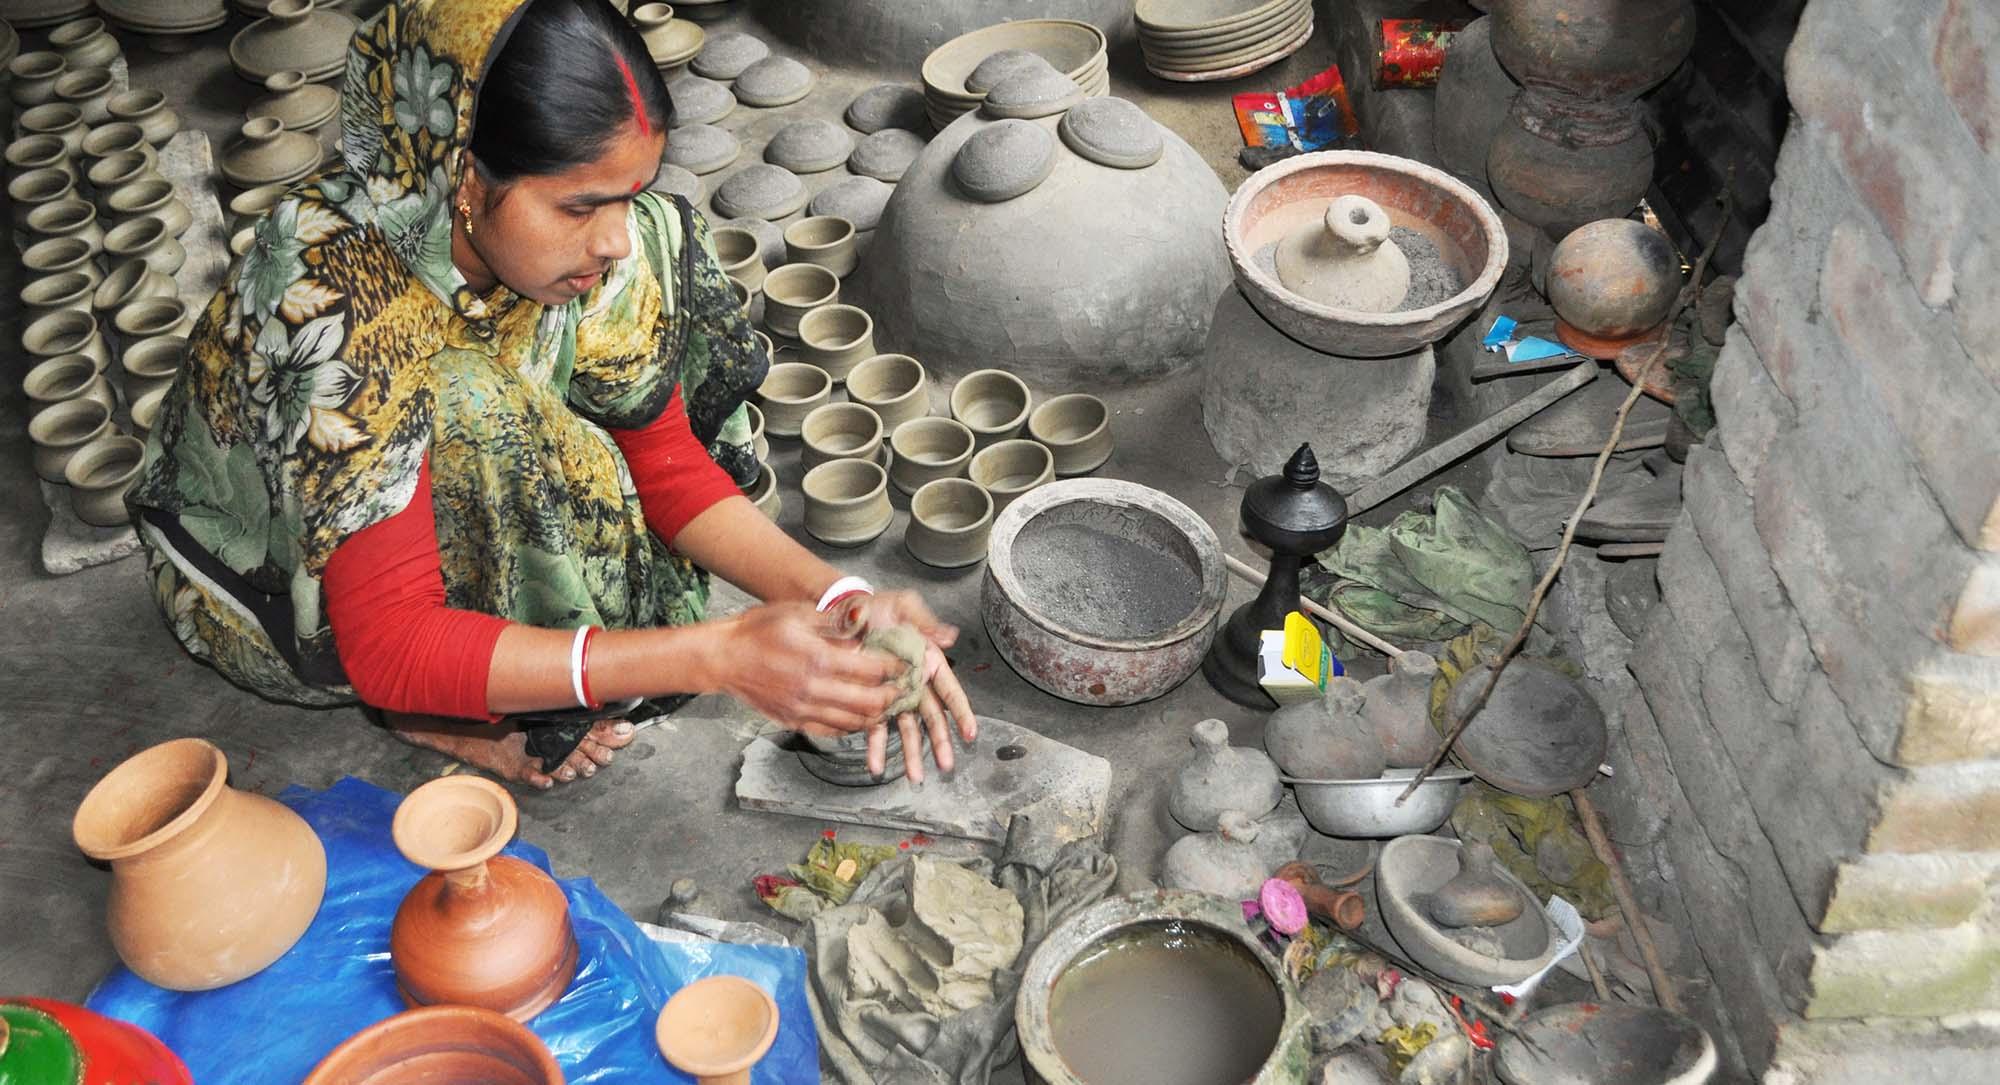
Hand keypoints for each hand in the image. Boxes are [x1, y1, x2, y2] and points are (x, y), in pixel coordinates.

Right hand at [711, 603, 907, 737]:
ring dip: (875, 715)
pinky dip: (851, 726)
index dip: (895, 668)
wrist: (724, 657)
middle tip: (902, 688)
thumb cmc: (760, 630)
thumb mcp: (799, 613)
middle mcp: (814, 690)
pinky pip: (832, 732)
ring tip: (886, 704)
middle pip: (869, 702)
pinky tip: (859, 716)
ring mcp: (803, 710)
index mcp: (819, 659)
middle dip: (892, 696)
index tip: (906, 664)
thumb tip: (869, 624)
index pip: (872, 670)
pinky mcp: (794, 722)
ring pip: (854, 722)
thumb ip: (836, 622)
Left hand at [856, 591, 978, 782]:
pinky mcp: (871, 703)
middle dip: (940, 743)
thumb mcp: (903, 607)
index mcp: (929, 662)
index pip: (951, 693)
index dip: (961, 713)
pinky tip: (876, 765)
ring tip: (915, 776)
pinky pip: (875, 728)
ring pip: (907, 730)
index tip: (970, 733)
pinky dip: (876, 748)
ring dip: (912, 754)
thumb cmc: (876, 608)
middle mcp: (915, 683)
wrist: (841, 614)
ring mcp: (894, 696)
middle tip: (946, 764)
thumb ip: (926, 622)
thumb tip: (949, 636)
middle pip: (932, 718)